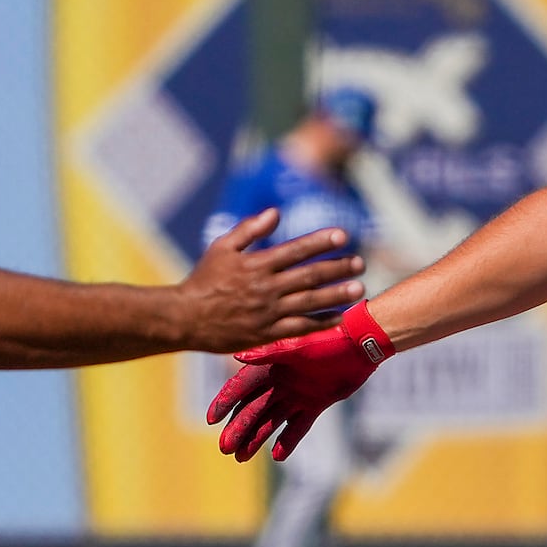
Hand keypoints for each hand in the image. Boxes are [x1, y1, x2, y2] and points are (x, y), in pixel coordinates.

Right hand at [172, 210, 364, 355]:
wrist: (185, 318)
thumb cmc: (203, 280)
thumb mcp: (221, 247)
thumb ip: (250, 230)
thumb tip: (276, 212)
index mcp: (257, 264)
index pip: (296, 250)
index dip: (321, 241)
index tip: (343, 235)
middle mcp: (266, 288)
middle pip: (309, 275)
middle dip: (337, 268)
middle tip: (360, 262)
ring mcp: (268, 312)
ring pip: (310, 302)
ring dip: (336, 294)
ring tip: (358, 288)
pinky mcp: (267, 334)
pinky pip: (300, 328)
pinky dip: (321, 322)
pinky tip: (339, 317)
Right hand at [209, 301, 393, 460]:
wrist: (361, 344)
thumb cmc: (328, 339)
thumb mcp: (297, 346)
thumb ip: (268, 354)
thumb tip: (236, 357)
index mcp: (271, 366)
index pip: (242, 387)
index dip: (226, 402)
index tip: (211, 420)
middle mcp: (280, 382)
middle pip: (253, 409)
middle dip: (239, 428)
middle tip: (225, 448)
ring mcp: (298, 394)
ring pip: (271, 421)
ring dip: (256, 438)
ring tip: (241, 457)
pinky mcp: (316, 403)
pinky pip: (299, 426)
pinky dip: (289, 440)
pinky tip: (277, 455)